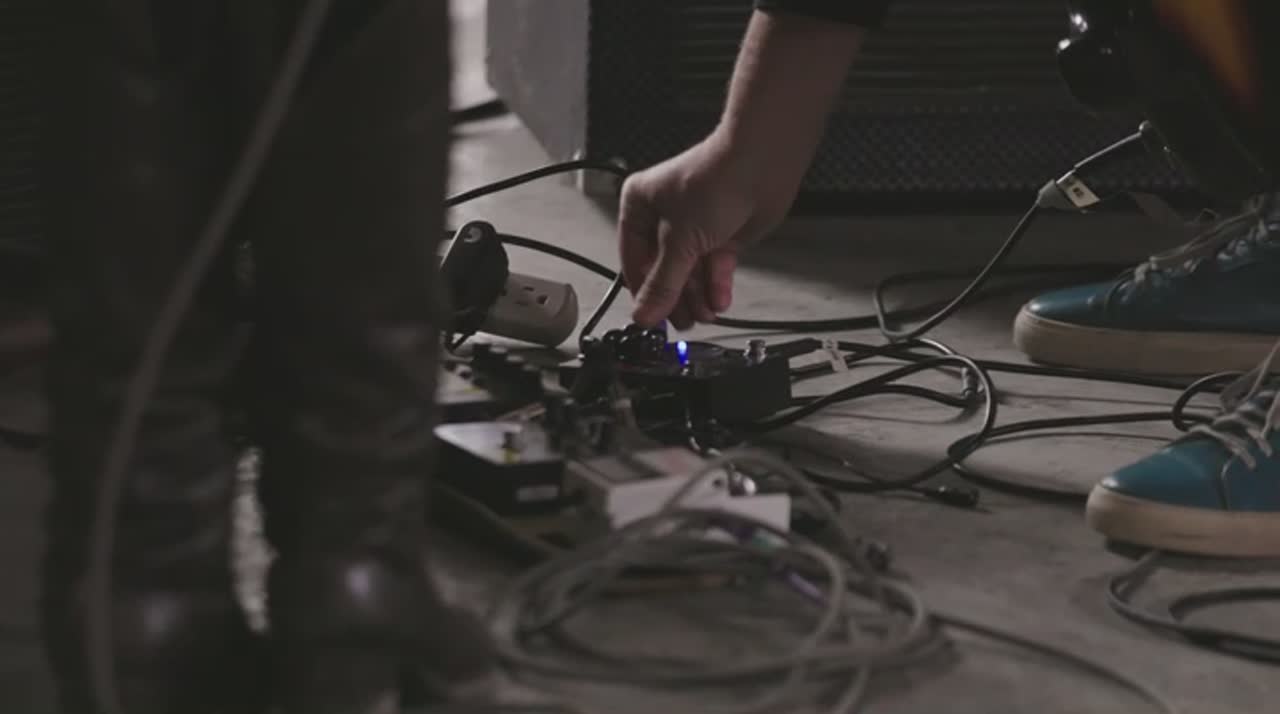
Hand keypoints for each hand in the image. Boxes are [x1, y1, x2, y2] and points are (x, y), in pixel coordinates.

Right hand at [617, 135, 794, 329]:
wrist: (762, 166)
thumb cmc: (716, 180)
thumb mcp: (679, 241)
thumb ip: (662, 283)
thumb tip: (645, 314)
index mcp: (639, 207)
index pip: (633, 260)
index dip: (643, 291)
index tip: (650, 317)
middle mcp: (665, 217)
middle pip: (663, 270)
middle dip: (674, 297)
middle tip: (681, 321)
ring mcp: (694, 228)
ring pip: (690, 272)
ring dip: (697, 296)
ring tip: (704, 314)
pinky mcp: (721, 236)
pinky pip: (713, 268)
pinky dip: (716, 285)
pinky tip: (718, 301)